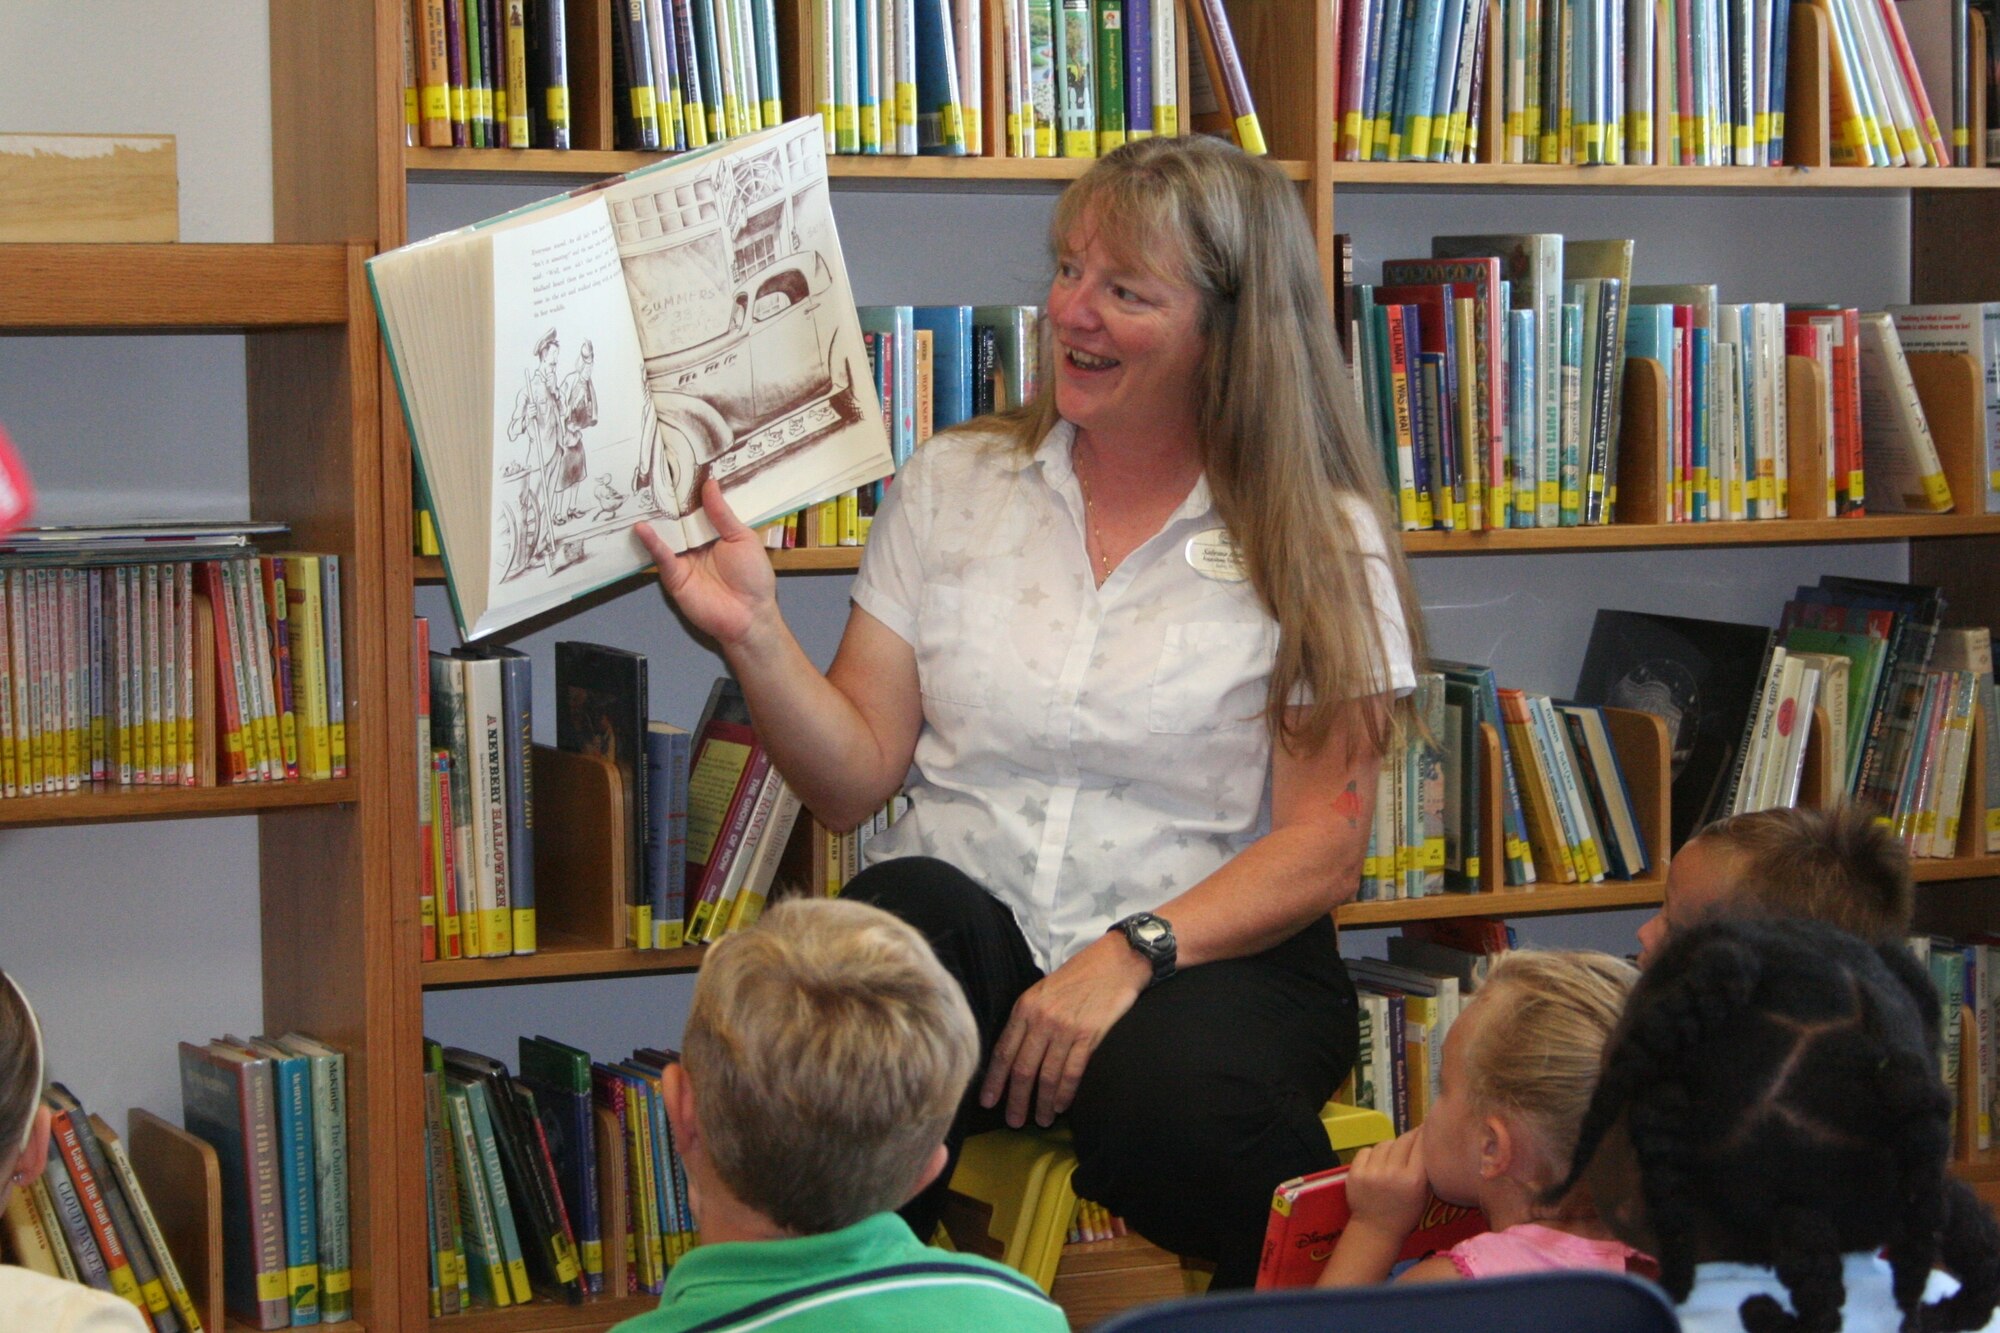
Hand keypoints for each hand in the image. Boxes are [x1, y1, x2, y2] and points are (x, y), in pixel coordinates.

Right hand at [635, 477, 776, 650]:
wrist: (750, 615)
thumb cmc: (753, 576)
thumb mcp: (742, 538)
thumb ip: (722, 513)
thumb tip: (709, 483)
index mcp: (713, 532)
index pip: (695, 508)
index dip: (687, 491)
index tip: (675, 466)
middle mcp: (694, 543)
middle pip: (676, 519)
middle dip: (665, 500)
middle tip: (650, 474)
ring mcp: (682, 559)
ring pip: (665, 535)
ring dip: (653, 518)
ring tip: (638, 493)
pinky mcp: (673, 576)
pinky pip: (661, 557)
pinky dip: (652, 543)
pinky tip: (642, 528)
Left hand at [980, 934, 1151, 1127]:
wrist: (1115, 961)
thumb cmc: (1079, 975)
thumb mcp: (1042, 990)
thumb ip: (1028, 1018)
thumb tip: (1015, 1052)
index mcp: (1025, 1007)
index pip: (1003, 1051)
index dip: (995, 1080)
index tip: (988, 1102)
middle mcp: (1041, 1019)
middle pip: (1022, 1069)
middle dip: (1016, 1099)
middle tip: (1013, 1122)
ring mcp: (1065, 1028)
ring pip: (1046, 1075)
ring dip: (1042, 1103)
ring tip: (1040, 1119)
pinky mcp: (1089, 1035)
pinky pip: (1072, 1072)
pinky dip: (1065, 1093)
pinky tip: (1061, 1106)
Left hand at [1344, 1126, 1431, 1240]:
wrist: (1376, 1229)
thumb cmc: (1405, 1213)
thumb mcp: (1424, 1194)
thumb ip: (1426, 1169)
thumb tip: (1428, 1139)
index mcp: (1414, 1180)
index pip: (1420, 1145)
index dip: (1424, 1133)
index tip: (1427, 1127)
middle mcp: (1393, 1173)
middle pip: (1403, 1140)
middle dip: (1409, 1137)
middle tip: (1413, 1138)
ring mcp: (1372, 1172)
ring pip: (1385, 1143)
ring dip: (1391, 1146)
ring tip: (1393, 1157)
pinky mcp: (1355, 1173)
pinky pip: (1367, 1150)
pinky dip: (1373, 1154)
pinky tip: (1377, 1164)